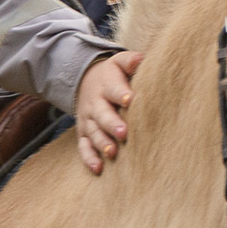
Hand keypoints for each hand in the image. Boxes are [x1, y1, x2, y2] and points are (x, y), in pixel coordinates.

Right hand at [76, 49, 143, 173]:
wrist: (84, 81)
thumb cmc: (112, 75)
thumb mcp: (119, 62)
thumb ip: (131, 61)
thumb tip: (142, 58)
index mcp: (107, 85)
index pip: (113, 88)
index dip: (121, 94)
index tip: (130, 99)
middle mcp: (95, 104)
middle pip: (102, 114)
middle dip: (112, 124)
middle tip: (124, 133)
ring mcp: (88, 120)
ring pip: (93, 132)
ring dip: (102, 143)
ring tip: (112, 153)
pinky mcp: (83, 133)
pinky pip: (84, 147)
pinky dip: (89, 158)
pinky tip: (98, 169)